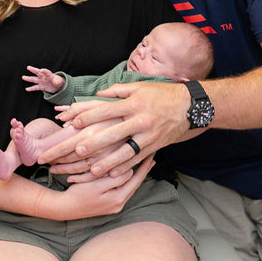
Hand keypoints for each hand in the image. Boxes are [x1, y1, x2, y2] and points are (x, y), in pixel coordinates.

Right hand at [22, 66, 64, 93]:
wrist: (58, 86)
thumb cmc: (59, 81)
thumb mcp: (60, 82)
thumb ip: (58, 82)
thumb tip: (56, 83)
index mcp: (49, 75)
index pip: (46, 72)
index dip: (44, 71)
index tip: (41, 70)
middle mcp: (44, 77)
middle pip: (38, 73)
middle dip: (33, 70)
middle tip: (28, 67)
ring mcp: (42, 81)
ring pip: (34, 79)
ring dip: (29, 78)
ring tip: (23, 77)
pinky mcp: (41, 87)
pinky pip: (35, 87)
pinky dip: (31, 88)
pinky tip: (26, 89)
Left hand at [38, 82, 190, 176]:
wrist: (189, 106)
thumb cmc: (161, 94)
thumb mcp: (139, 87)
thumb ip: (117, 91)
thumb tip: (98, 94)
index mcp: (133, 103)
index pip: (106, 111)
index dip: (88, 117)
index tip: (72, 123)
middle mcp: (139, 120)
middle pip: (112, 133)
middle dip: (93, 143)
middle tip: (76, 151)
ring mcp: (148, 135)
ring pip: (124, 152)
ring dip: (107, 161)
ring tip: (92, 170)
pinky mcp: (154, 146)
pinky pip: (137, 159)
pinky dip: (125, 167)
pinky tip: (112, 173)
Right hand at [52, 156, 154, 219]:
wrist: (65, 207)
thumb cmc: (79, 194)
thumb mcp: (97, 185)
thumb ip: (115, 179)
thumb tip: (130, 172)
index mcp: (117, 199)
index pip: (136, 180)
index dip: (144, 167)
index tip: (151, 154)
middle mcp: (118, 204)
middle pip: (135, 183)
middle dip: (143, 170)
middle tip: (151, 156)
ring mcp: (114, 204)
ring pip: (129, 186)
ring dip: (136, 173)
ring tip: (143, 162)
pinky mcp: (108, 203)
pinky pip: (122, 188)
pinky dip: (127, 178)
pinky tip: (128, 171)